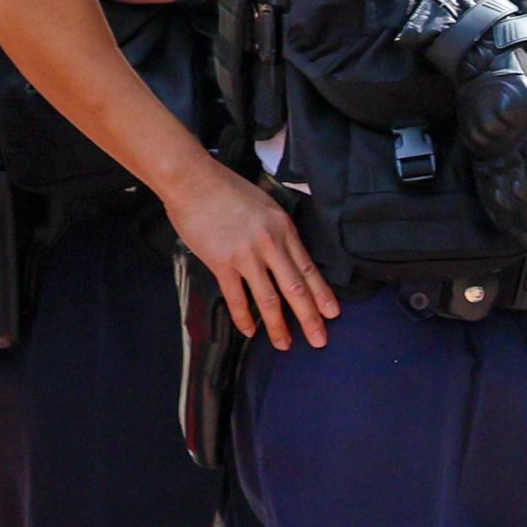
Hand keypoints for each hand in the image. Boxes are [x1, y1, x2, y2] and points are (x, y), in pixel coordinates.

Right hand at [166, 163, 336, 349]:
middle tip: (320, 340)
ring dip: (278, 325)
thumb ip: (278, 231)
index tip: (333, 314)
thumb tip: (286, 254)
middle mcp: (270, 245)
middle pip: (295, 289)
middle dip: (310, 318)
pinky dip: (243, 316)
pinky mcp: (221, 263)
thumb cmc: (228, 189)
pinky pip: (236, 296)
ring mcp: (246, 256)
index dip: (322, 294)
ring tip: (285, 344)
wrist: (193, 181)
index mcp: (284, 230)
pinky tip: (250, 331)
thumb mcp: (266, 206)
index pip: (309, 269)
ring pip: (268, 299)